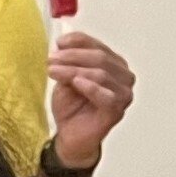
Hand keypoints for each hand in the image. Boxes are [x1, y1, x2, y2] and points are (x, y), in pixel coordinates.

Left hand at [47, 29, 133, 169]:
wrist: (70, 135)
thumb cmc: (72, 107)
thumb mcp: (66, 80)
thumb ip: (68, 65)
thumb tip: (62, 47)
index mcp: (113, 64)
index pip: (98, 46)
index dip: (79, 41)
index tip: (59, 42)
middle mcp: (123, 76)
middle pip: (100, 58)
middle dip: (73, 56)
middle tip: (52, 59)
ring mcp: (123, 94)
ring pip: (101, 74)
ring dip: (74, 70)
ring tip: (53, 71)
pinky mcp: (117, 111)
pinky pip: (107, 96)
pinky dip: (91, 87)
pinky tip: (76, 82)